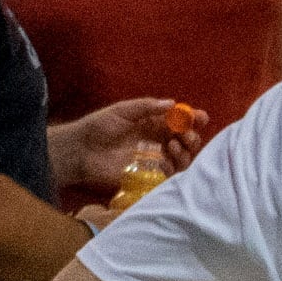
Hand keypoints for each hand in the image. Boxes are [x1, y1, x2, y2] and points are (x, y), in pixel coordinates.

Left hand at [52, 95, 189, 194]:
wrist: (80, 150)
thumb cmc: (98, 127)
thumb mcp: (122, 111)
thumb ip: (147, 107)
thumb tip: (173, 104)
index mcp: (153, 124)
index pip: (179, 122)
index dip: (193, 119)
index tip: (201, 118)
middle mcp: (157, 142)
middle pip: (186, 141)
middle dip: (192, 136)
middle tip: (186, 135)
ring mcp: (154, 160)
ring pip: (183, 158)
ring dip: (185, 151)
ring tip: (173, 146)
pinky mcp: (148, 176)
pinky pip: (171, 175)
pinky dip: (174, 168)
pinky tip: (165, 161)